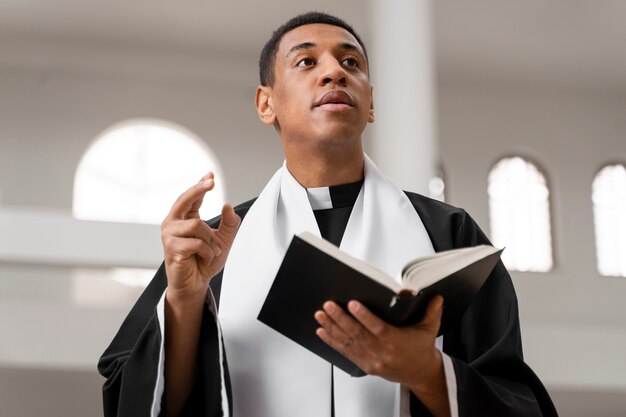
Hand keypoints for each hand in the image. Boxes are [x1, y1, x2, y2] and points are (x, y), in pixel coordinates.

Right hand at [161, 172, 240, 301]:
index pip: (191, 197)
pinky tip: (206, 258)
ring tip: (213, 251)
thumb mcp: (223, 240)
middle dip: (198, 189)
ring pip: (197, 225)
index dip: (200, 185)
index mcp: (184, 219)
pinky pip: (196, 242)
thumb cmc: (204, 262)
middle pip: (184, 200)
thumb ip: (228, 224)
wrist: (195, 284)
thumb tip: (228, 206)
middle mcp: (173, 223)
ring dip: (211, 240)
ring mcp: (170, 235)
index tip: (210, 175)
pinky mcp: (171, 248)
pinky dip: (208, 251)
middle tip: (211, 182)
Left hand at [314, 296, 443, 390]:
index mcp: (397, 342)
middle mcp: (383, 353)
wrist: (419, 373)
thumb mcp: (430, 329)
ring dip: (332, 328)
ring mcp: (372, 360)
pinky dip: (332, 341)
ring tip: (320, 314)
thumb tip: (436, 297)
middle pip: (358, 335)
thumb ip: (432, 311)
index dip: (364, 316)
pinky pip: (345, 352)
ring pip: (348, 343)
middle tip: (329, 305)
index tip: (352, 303)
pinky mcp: (365, 365)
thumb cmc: (421, 348)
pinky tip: (322, 331)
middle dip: (341, 318)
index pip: (378, 328)